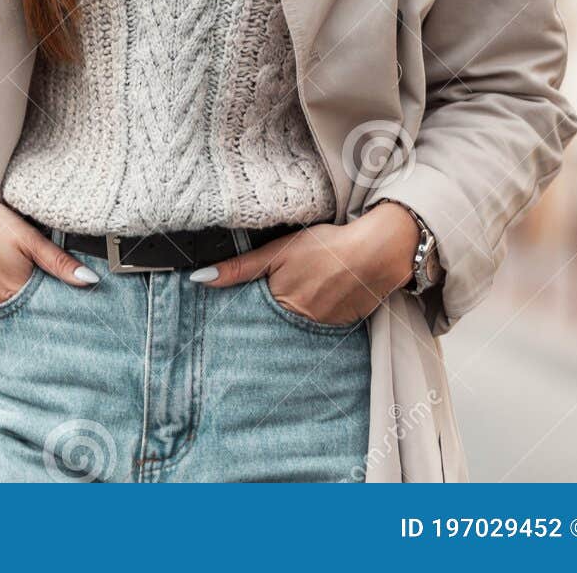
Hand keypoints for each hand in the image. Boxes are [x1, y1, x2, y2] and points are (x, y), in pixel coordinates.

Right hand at [0, 150, 99, 302]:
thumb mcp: (28, 237)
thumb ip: (59, 262)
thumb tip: (91, 281)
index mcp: (15, 290)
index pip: (42, 311)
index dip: (54, 308)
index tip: (66, 310)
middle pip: (22, 314)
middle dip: (35, 310)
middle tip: (46, 300)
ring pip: (3, 312)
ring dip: (14, 306)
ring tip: (21, 289)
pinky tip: (0, 285)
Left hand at [190, 205, 420, 323]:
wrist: (376, 252)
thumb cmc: (326, 245)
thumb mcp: (278, 250)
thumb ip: (240, 268)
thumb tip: (199, 279)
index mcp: (280, 304)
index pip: (250, 317)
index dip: (242, 313)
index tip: (231, 315)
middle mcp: (298, 324)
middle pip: (271, 326)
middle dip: (263, 321)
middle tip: (272, 300)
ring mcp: (321, 329)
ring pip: (294, 329)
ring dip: (289, 319)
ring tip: (298, 297)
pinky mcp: (340, 329)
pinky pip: (317, 329)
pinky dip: (312, 318)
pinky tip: (318, 300)